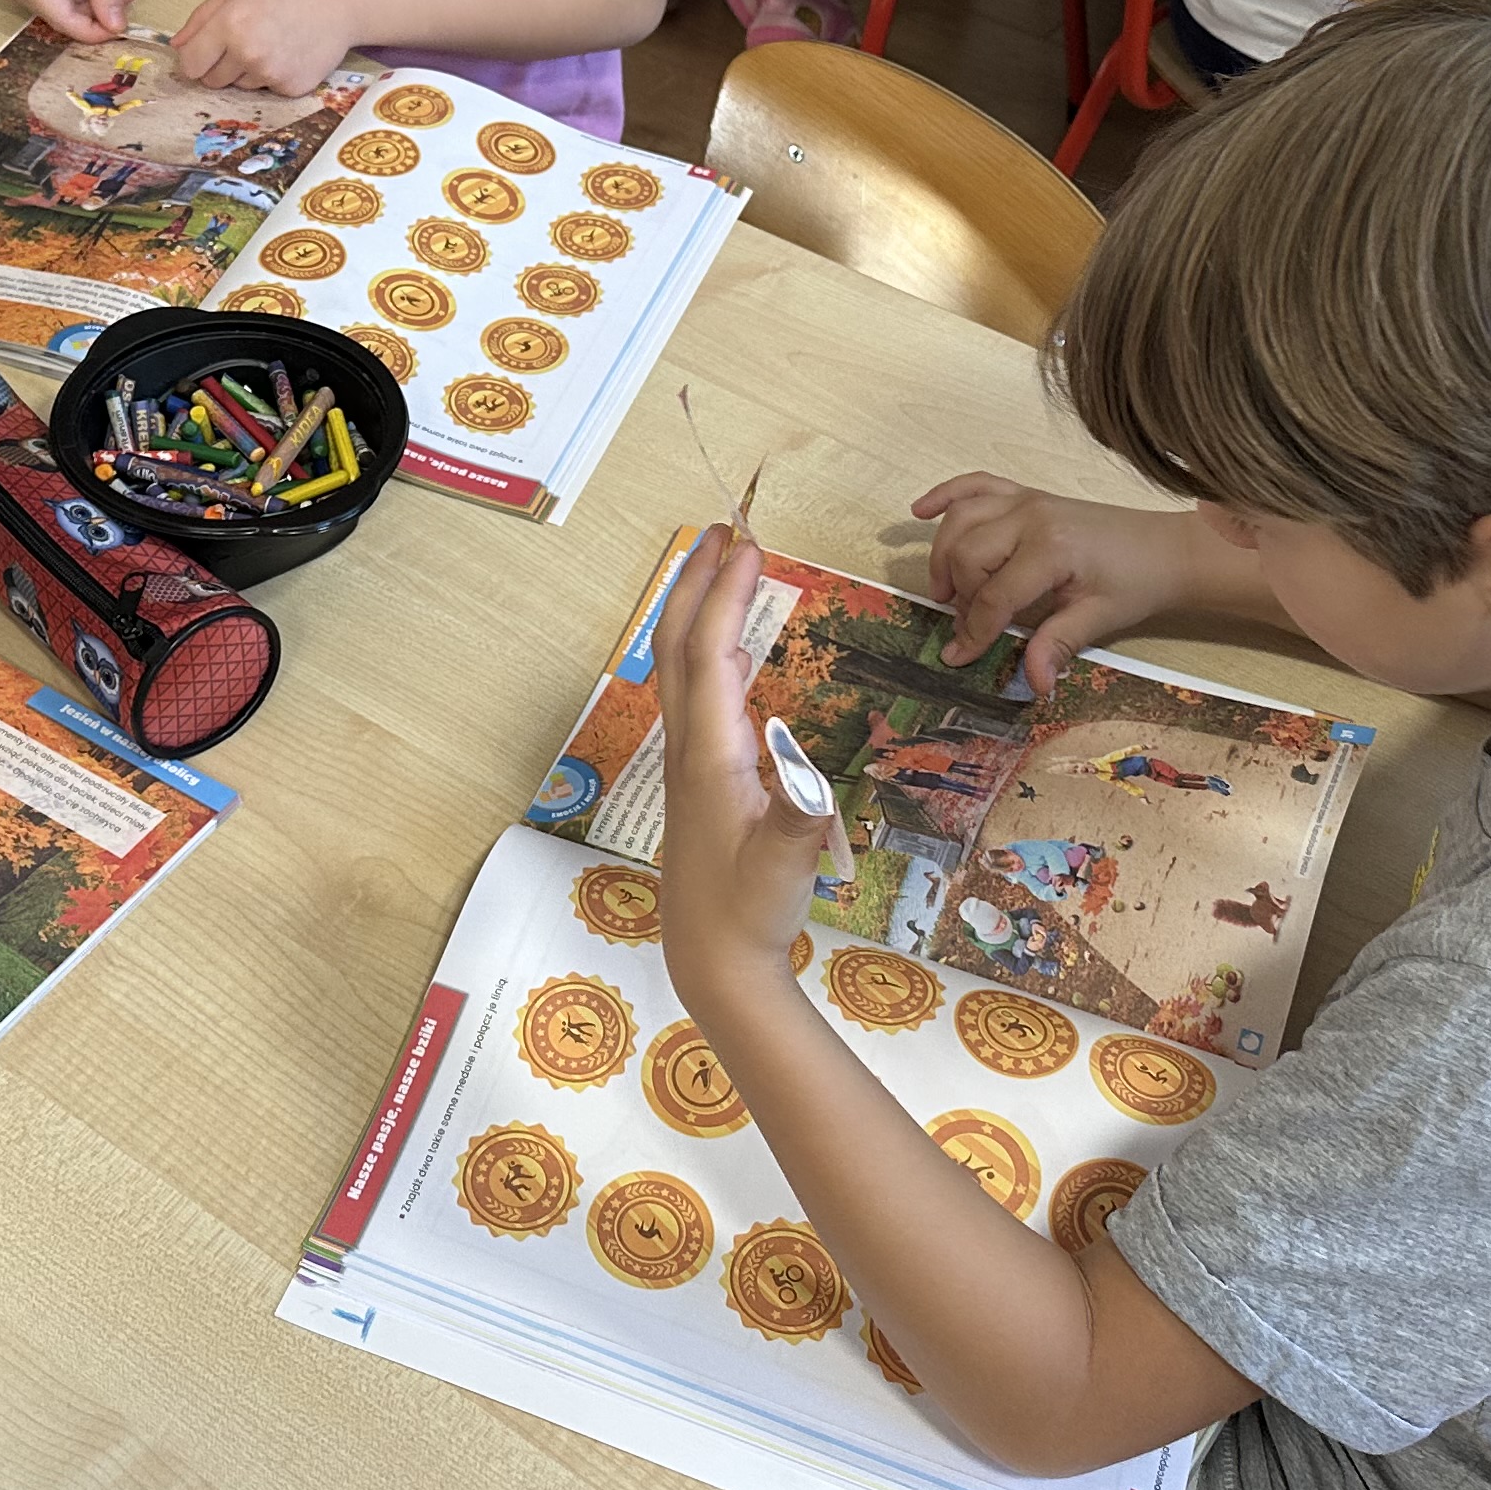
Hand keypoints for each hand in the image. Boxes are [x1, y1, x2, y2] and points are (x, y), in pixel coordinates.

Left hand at [170, 0, 358, 95]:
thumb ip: (202, 18)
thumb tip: (176, 47)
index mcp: (229, 24)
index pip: (190, 64)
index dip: (196, 57)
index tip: (207, 49)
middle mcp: (247, 53)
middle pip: (212, 81)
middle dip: (220, 65)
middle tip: (247, 39)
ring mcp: (271, 74)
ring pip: (240, 86)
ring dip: (247, 71)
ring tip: (273, 42)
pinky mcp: (291, 88)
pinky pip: (266, 90)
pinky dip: (273, 77)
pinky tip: (289, 53)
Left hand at [651, 532, 841, 995]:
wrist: (714, 960)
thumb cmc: (750, 913)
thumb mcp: (782, 869)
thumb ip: (795, 826)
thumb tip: (811, 783)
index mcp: (708, 755)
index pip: (710, 655)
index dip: (726, 596)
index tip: (748, 545)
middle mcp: (689, 748)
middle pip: (679, 646)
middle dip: (697, 582)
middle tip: (722, 529)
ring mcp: (689, 762)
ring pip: (680, 666)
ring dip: (696, 610)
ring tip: (721, 568)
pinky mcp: (698, 779)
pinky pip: (695, 693)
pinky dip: (707, 650)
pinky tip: (728, 651)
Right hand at [913, 473, 1192, 695]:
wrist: (1164, 548)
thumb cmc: (1135, 583)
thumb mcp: (1099, 618)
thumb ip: (1059, 644)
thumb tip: (1034, 683)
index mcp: (1050, 549)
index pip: (994, 595)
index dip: (973, 631)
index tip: (958, 658)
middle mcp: (1031, 516)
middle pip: (967, 555)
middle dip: (957, 596)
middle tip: (963, 627)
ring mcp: (1026, 500)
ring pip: (961, 520)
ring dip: (943, 554)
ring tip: (944, 592)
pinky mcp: (1027, 494)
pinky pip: (975, 485)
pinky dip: (945, 495)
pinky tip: (919, 510)